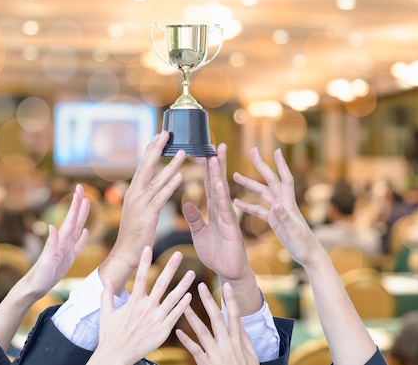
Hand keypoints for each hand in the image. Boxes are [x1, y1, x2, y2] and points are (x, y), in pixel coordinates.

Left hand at [22, 183, 89, 296]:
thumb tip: (52, 226)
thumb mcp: (45, 262)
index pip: (70, 219)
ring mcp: (66, 250)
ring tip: (87, 203)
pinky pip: (78, 245)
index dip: (75, 204)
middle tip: (81, 188)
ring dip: (82, 216)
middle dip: (78, 204)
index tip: (78, 189)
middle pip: (74, 219)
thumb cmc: (38, 277)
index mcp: (60, 241)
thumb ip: (50, 245)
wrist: (34, 288)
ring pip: (77, 228)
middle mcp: (63, 242)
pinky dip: (83, 237)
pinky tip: (86, 231)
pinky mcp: (68, 259)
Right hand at [89, 246, 193, 364]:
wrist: (116, 356)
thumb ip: (107, 295)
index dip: (145, 260)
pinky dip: (183, 305)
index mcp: (134, 301)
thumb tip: (106, 280)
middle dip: (171, 267)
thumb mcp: (106, 313)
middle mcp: (146, 307)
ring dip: (184, 284)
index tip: (149, 247)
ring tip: (192, 273)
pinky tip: (190, 296)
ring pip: (173, 298)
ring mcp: (156, 319)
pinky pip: (176, 315)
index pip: (141, 276)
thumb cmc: (110, 335)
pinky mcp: (163, 330)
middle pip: (161, 282)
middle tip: (179, 254)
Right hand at [100, 131, 185, 290]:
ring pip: (157, 179)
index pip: (143, 165)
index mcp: (133, 191)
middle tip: (166, 132)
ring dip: (170, 164)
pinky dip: (170, 185)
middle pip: (146, 165)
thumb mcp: (138, 210)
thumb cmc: (134, 233)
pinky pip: (161, 196)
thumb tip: (150, 186)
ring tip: (182, 152)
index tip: (158, 135)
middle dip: (156, 148)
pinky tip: (180, 176)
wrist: (126, 253)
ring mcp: (140, 203)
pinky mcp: (147, 214)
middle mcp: (134, 193)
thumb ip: (144, 196)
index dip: (150, 150)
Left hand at [176, 283, 258, 364]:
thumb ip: (246, 341)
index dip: (230, 299)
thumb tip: (241, 325)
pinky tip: (178, 331)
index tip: (225, 284)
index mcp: (238, 341)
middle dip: (208, 300)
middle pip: (216, 318)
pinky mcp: (207, 363)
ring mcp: (216, 353)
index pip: (235, 315)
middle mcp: (227, 344)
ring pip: (202, 331)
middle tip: (200, 285)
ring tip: (183, 304)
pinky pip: (195, 350)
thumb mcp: (252, 357)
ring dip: (192, 316)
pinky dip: (186, 341)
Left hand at [182, 143, 260, 313]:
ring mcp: (227, 218)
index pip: (209, 185)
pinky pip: (224, 209)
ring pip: (222, 192)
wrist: (228, 273)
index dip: (207, 169)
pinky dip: (221, 196)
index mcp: (213, 211)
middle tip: (217, 144)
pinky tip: (219, 184)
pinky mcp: (231, 228)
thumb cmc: (216, 254)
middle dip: (217, 164)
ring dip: (219, 174)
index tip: (205, 152)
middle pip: (217, 183)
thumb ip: (194, 219)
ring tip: (216, 157)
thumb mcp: (199, 235)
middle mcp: (221, 210)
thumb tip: (186, 203)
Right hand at [232, 147, 321, 266]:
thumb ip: (284, 218)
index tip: (275, 150)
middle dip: (261, 166)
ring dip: (249, 184)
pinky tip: (236, 203)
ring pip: (262, 193)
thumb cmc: (304, 245)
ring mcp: (278, 212)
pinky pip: (259, 210)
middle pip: (270, 181)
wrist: (309, 256)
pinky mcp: (274, 221)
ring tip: (235, 175)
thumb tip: (275, 205)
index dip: (281, 165)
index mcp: (288, 205)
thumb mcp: (293, 233)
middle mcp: (283, 204)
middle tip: (252, 151)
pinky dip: (248, 206)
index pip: (284, 180)